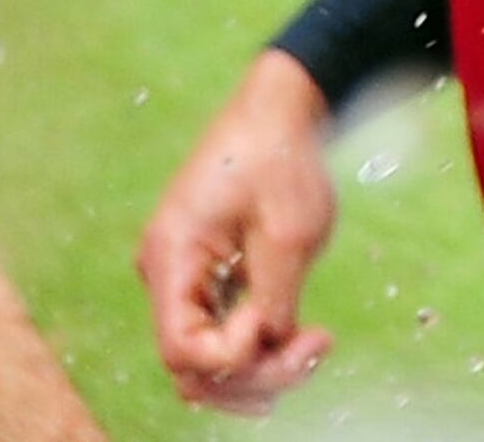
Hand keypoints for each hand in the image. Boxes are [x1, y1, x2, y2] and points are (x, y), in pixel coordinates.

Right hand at [137, 50, 338, 414]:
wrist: (277, 110)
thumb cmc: (279, 155)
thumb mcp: (290, 231)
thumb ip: (275, 298)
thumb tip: (268, 347)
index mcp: (172, 255)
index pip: (180, 348)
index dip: (231, 356)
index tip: (275, 323)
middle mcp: (168, 274)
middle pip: (193, 365)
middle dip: (254, 374)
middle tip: (314, 350)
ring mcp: (186, 278)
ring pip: (210, 358)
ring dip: (262, 368)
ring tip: (315, 347)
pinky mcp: (210, 279)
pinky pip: (224, 334)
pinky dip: (261, 348)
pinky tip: (304, 340)